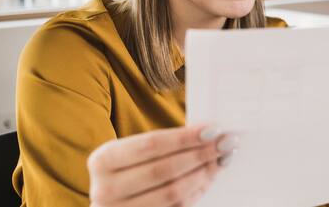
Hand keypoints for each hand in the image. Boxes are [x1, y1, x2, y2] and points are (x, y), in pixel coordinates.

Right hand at [87, 125, 236, 206]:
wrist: (113, 202)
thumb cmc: (129, 170)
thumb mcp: (134, 153)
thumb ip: (165, 144)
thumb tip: (210, 133)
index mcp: (103, 160)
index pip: (151, 144)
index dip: (185, 137)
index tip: (213, 129)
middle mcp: (105, 189)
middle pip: (164, 169)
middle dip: (200, 155)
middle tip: (225, 144)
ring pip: (173, 193)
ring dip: (203, 175)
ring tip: (220, 161)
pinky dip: (197, 192)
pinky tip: (208, 178)